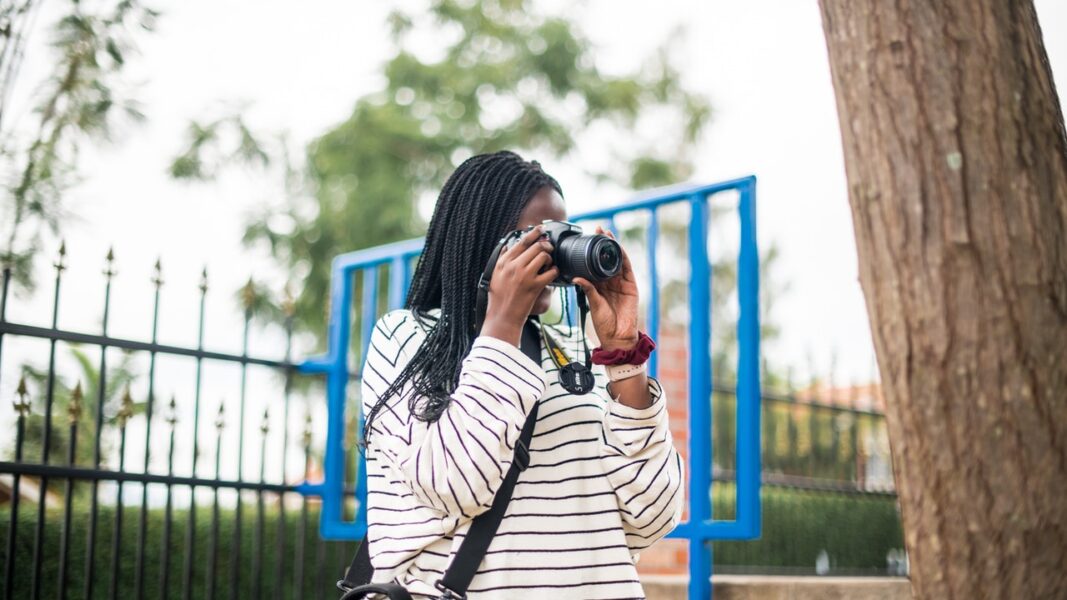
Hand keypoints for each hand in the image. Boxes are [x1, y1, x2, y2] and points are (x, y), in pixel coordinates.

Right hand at [481, 225, 557, 345]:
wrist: (502, 316)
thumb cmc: (499, 297)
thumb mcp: (494, 275)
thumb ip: (501, 259)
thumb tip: (506, 246)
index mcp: (504, 262)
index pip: (522, 241)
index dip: (534, 233)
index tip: (541, 228)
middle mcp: (514, 266)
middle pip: (536, 246)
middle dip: (546, 246)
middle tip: (549, 249)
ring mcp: (525, 275)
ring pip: (544, 256)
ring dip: (549, 259)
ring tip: (548, 264)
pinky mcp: (534, 286)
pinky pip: (551, 272)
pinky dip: (554, 272)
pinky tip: (552, 274)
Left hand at [572, 226, 639, 350]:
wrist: (617, 336)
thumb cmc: (604, 324)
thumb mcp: (593, 303)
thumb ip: (587, 289)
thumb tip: (576, 278)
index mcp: (600, 286)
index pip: (596, 264)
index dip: (593, 252)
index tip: (587, 239)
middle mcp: (611, 282)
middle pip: (608, 259)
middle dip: (604, 244)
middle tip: (598, 229)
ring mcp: (622, 283)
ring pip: (618, 260)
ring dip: (614, 247)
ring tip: (608, 234)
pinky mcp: (631, 286)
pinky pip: (627, 269)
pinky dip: (623, 257)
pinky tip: (618, 248)